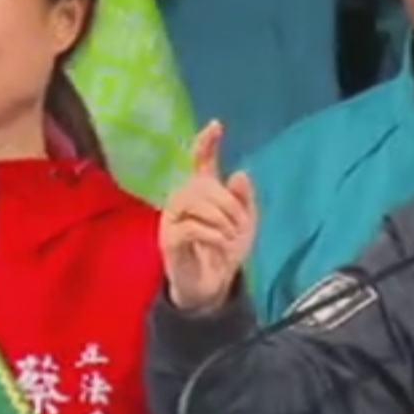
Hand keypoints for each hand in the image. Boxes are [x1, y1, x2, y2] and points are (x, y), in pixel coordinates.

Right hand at [159, 120, 257, 312]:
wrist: (214, 287)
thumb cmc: (226, 252)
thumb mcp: (245, 225)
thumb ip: (244, 199)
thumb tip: (239, 173)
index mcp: (202, 193)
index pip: (200, 162)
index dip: (206, 143)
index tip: (216, 125)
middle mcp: (183, 201)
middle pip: (201, 185)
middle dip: (228, 203)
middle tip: (241, 225)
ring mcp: (172, 220)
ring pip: (193, 202)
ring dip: (220, 219)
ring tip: (231, 237)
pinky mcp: (168, 241)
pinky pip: (189, 227)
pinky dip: (212, 234)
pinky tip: (221, 244)